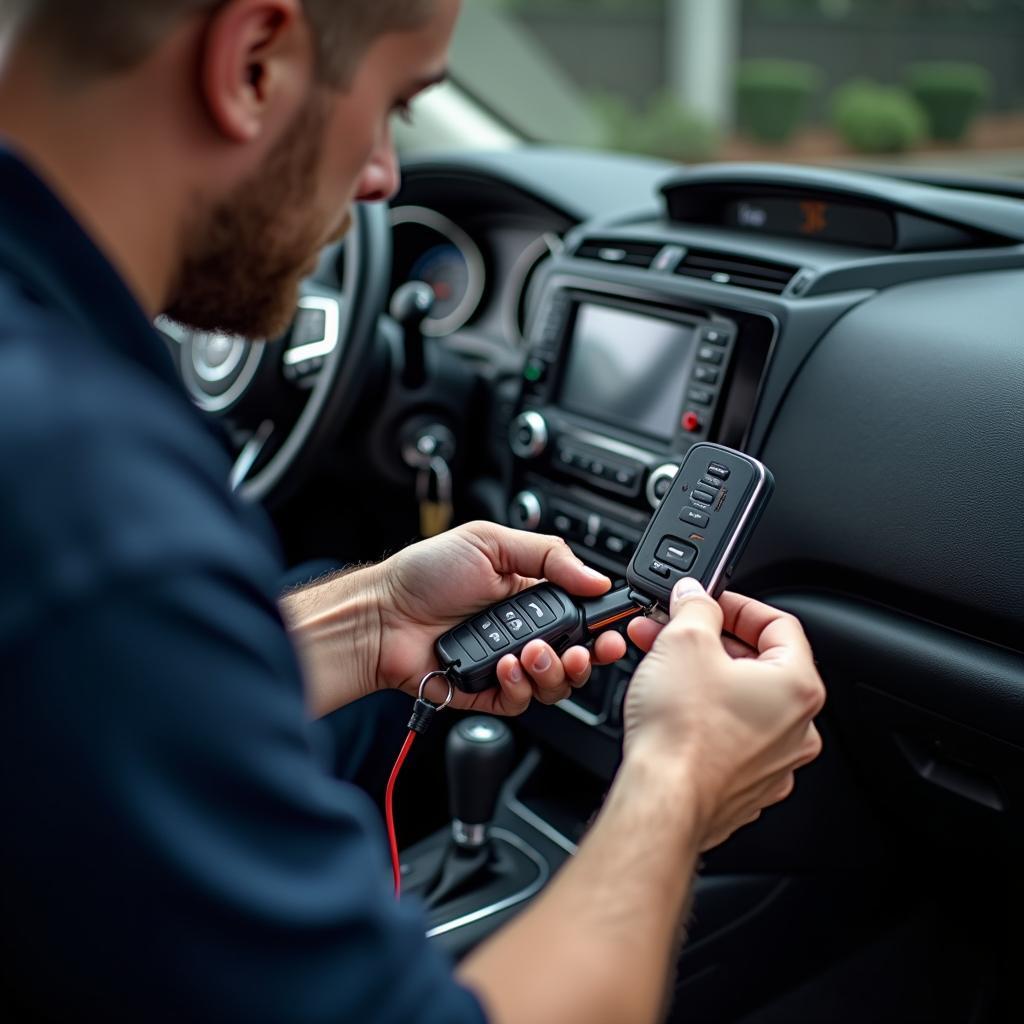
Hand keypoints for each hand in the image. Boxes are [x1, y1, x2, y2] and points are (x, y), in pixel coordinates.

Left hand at [374, 522, 627, 715]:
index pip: (581, 616)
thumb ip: (549, 555)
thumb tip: (596, 577)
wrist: (382, 614)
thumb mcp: (490, 542)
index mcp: (531, 595)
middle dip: (586, 656)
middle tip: (580, 651)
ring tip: (529, 652)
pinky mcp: (488, 692)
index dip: (601, 626)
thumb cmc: (426, 573)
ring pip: (554, 684)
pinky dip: (519, 686)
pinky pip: (521, 701)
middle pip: (576, 657)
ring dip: (551, 670)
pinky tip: (505, 666)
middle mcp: (524, 633)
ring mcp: (508, 665)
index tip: (613, 630)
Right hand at [623, 579, 824, 850]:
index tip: (708, 602)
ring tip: (660, 665)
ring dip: (702, 677)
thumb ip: (695, 607)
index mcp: (797, 686)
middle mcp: (797, 728)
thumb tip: (696, 596)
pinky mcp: (745, 787)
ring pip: (741, 702)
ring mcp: (774, 763)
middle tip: (672, 630)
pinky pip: (730, 738)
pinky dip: (704, 717)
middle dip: (709, 642)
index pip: (779, 624)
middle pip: (758, 664)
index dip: (738, 604)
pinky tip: (670, 709)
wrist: (663, 800)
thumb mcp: (684, 640)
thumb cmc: (681, 733)